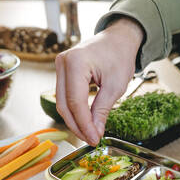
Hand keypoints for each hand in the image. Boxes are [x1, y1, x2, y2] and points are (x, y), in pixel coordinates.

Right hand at [55, 17, 143, 144]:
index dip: (84, 124)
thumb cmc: (120, 56)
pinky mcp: (63, 72)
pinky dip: (74, 111)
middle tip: (91, 140)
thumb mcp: (115, 86)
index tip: (95, 139)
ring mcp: (60, 66)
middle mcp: (62, 63)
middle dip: (77, 126)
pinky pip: (65, 96)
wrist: (119, 39)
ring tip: (89, 134)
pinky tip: (85, 122)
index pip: (76, 102)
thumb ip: (102, 110)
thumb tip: (95, 132)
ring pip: (62, 102)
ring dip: (74, 121)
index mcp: (75, 63)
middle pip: (64, 104)